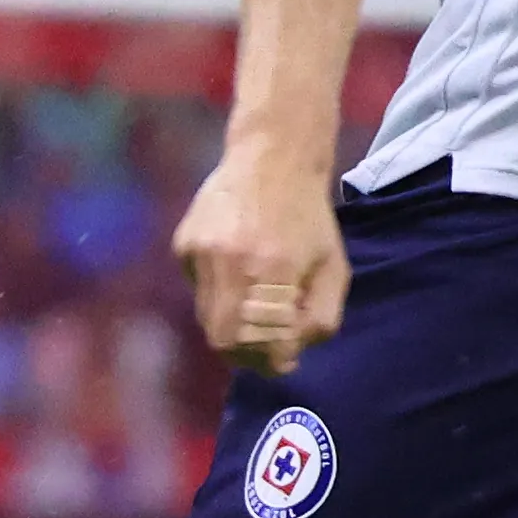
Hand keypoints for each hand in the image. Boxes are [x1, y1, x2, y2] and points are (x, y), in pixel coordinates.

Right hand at [175, 150, 349, 375]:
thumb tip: (289, 353)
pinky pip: (198, 291)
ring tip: (253, 307)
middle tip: (264, 348)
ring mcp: (201, 253)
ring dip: (231, 326)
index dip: (273, 360)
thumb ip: (320, 318)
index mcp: (274, 269)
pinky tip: (236, 269)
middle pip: (223, 341)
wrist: (271, 158)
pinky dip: (218, 295)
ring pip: (206, 319)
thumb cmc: (309, 218)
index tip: (285, 357)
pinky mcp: (183, 245)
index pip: (263, 343)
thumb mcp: (334, 268)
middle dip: (245, 355)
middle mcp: (231, 262)